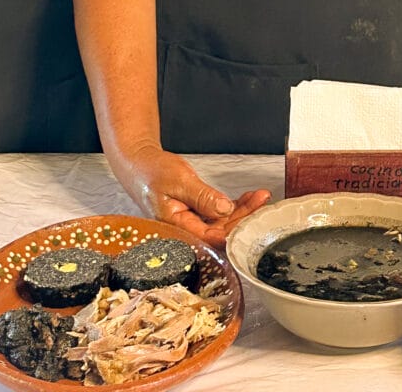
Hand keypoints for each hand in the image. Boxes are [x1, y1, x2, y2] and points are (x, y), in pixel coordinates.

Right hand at [108, 142, 269, 246]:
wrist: (140, 163)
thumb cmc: (152, 172)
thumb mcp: (179, 181)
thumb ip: (202, 197)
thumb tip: (225, 210)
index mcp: (177, 227)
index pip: (211, 237)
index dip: (233, 232)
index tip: (252, 221)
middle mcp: (185, 229)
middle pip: (220, 231)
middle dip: (244, 218)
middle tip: (262, 202)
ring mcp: (192, 222)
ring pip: (222, 222)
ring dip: (242, 211)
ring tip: (260, 197)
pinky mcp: (195, 213)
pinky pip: (218, 214)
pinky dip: (233, 206)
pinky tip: (247, 198)